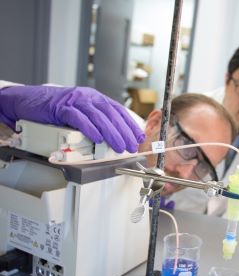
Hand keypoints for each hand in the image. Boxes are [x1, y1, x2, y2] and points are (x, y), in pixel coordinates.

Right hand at [0, 85, 144, 152]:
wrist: (29, 100)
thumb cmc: (56, 109)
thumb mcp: (82, 114)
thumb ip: (96, 122)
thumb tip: (115, 138)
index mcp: (96, 98)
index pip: (119, 111)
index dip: (131, 124)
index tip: (139, 137)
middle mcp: (88, 97)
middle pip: (112, 114)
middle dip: (124, 132)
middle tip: (131, 146)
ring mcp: (75, 100)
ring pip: (99, 117)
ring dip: (111, 133)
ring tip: (119, 146)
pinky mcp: (62, 107)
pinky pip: (79, 118)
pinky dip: (90, 128)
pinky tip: (97, 138)